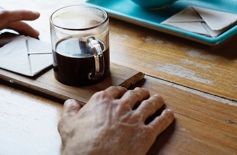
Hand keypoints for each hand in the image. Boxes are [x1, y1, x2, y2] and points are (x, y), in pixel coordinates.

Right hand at [59, 86, 173, 154]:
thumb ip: (69, 111)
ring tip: (159, 99)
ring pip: (150, 104)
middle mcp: (120, 107)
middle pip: (135, 95)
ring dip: (156, 100)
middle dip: (140, 93)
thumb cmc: (80, 146)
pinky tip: (169, 114)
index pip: (115, 91)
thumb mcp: (67, 125)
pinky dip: (166, 117)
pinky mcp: (146, 134)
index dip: (121, 91)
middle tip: (143, 93)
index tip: (123, 92)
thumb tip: (70, 104)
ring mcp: (135, 119)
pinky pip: (161, 122)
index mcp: (102, 102)